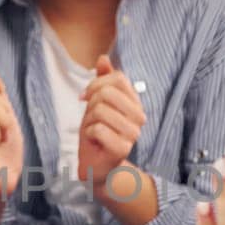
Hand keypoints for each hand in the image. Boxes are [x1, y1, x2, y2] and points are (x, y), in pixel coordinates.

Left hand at [78, 55, 144, 188]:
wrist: (95, 166)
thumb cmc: (97, 133)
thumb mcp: (97, 103)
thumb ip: (103, 81)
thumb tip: (104, 58)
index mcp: (135, 103)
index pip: (118, 78)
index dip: (96, 83)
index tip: (86, 97)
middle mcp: (139, 118)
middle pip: (108, 93)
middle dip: (91, 103)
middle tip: (90, 118)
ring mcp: (133, 134)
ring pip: (100, 110)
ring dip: (88, 120)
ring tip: (93, 131)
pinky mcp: (122, 149)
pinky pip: (97, 129)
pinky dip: (88, 134)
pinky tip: (93, 142)